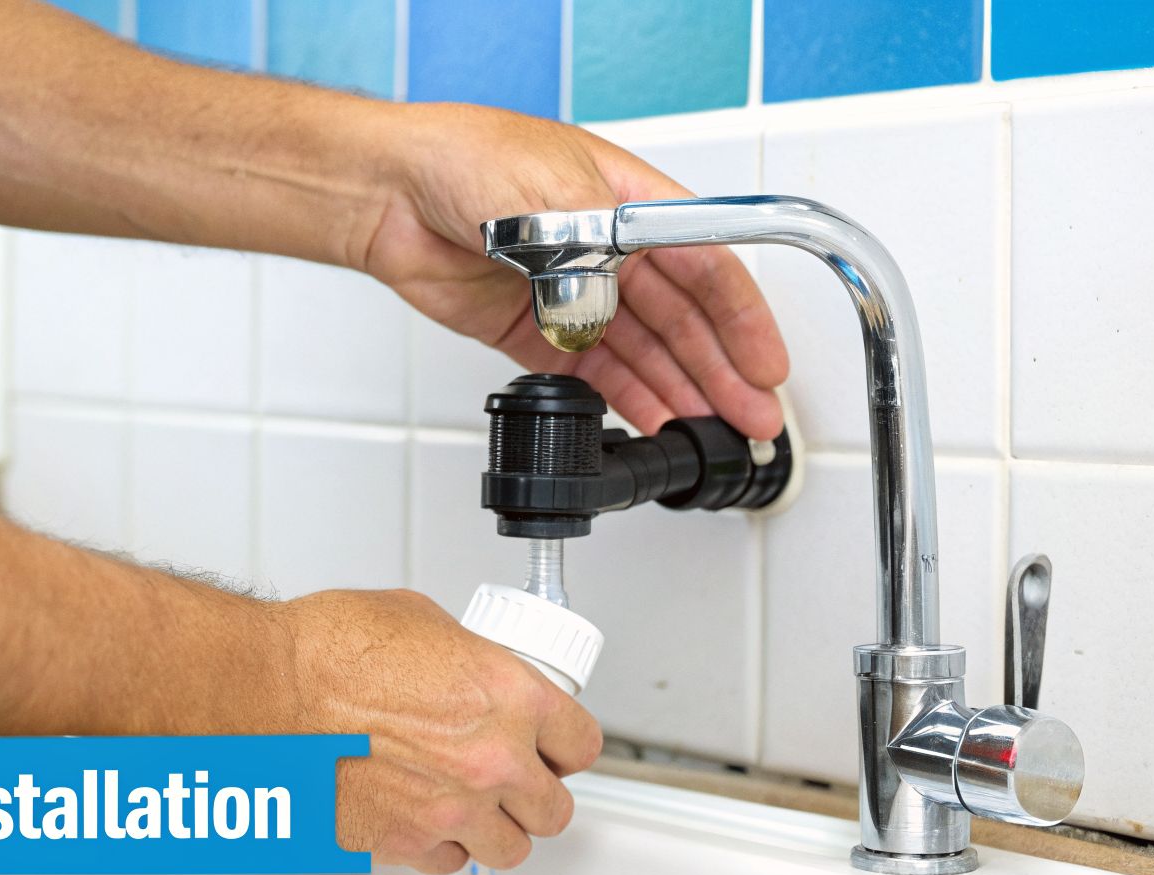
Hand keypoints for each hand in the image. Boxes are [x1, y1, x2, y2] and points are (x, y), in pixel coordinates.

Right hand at [273, 589, 601, 873]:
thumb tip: (477, 671)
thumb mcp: (424, 622)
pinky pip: (450, 862)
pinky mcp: (405, 844)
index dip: (567, 743)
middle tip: (519, 777)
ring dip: (499, 827)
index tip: (556, 745)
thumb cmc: (328, 649)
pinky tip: (430, 816)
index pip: (581, 744)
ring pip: (512, 849)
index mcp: (510, 698)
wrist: (266, 689)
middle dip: (538, 792)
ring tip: (478, 804)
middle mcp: (491, 761)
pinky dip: (445, 845)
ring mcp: (451, 810)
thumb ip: (471, 659)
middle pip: (555, 809)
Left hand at [361, 103, 788, 439]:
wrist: (388, 189)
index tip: (766, 366)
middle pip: (684, 320)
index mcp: (629, 203)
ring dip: (680, 393)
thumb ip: (584, 264)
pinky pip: (591, 373)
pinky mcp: (533, 330)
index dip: (742, 320)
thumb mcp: (546, 193)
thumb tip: (597, 321)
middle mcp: (608, 250)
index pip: (706, 265)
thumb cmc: (462, 159)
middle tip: (751, 420)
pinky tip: (652, 423)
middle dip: (721, 372)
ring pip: (644, 352)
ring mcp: (572, 292)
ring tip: (710, 436)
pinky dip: (623, 400)